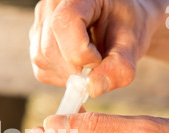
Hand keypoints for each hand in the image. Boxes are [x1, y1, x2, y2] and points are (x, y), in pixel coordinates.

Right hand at [29, 0, 165, 96]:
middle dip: (75, 69)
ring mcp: (40, 22)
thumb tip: (93, 89)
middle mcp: (52, 4)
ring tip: (89, 64)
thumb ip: (120, 66)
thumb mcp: (133, 43)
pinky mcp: (36, 41)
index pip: (64, 22)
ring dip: (68, 74)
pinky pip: (41, 69)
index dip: (80, 51)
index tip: (99, 60)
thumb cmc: (127, 27)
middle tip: (98, 66)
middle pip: (50, 47)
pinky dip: (61, 77)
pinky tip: (78, 66)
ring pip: (42, 60)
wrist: (120, 23)